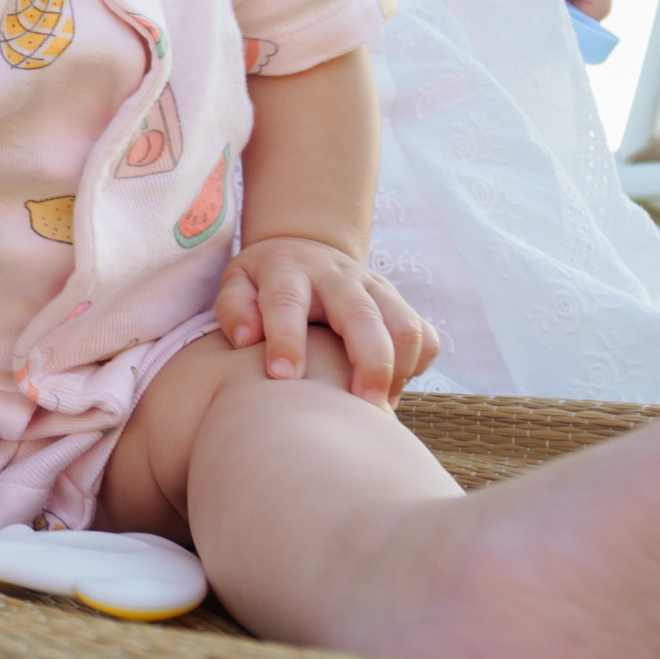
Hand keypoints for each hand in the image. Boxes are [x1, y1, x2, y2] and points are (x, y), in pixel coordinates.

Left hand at [215, 235, 437, 408]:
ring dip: (397, 371)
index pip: (288, 301)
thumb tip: (248, 339)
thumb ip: (235, 309)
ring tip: (375, 407)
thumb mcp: (237, 284)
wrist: (305, 250)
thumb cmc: (263, 282)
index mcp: (289, 270)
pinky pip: (424, 337)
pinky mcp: (398, 303)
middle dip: (368, 363)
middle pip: (363, 315)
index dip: (287, 339)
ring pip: (405, 326)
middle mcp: (338, 276)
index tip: (283, 377)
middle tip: (362, 408)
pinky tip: (388, 389)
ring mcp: (375, 288)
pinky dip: (415, 368)